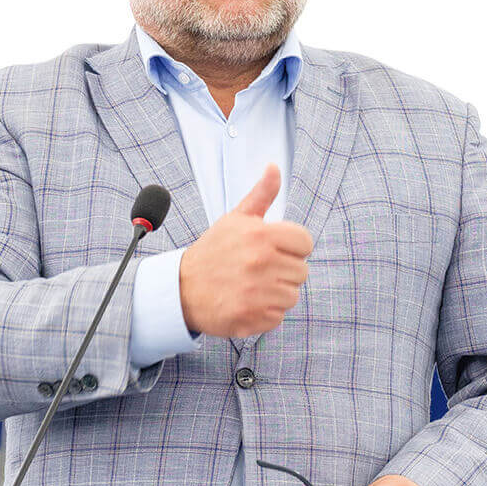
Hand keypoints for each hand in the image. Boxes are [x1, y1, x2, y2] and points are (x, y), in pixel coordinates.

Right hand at [179, 163, 312, 336]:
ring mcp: (257, 293)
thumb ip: (261, 194)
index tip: (274, 250)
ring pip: (292, 295)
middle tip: (257, 270)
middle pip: (301, 271)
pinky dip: (265, 313)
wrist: (180, 289)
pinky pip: (278, 317)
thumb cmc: (213, 252)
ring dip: (275, 293)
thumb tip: (274, 168)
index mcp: (261, 235)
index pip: (305, 243)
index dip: (292, 247)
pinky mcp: (252, 318)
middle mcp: (261, 262)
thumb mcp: (235, 219)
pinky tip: (247, 302)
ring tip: (252, 286)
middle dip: (283, 271)